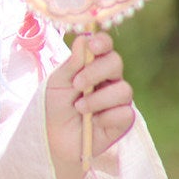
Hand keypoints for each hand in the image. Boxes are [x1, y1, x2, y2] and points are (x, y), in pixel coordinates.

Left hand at [45, 31, 134, 163]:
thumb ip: (71, 64)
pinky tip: (94, 123)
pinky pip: (125, 113)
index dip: (103, 42)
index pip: (105, 47)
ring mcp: (118, 100)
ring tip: (79, 108)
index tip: (93, 47)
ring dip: (98, 99)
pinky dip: (107, 118)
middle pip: (116, 63)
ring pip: (124, 90)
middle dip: (96, 72)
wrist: (53, 139)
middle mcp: (109, 80)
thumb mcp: (57, 84)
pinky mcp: (122, 121)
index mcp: (93, 66)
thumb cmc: (55, 107)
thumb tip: (83, 39)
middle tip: (77, 84)